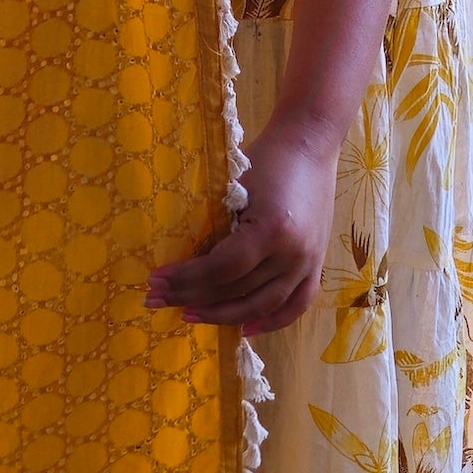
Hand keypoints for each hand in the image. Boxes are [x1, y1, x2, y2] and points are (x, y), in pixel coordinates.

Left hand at [146, 115, 342, 336]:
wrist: (310, 142)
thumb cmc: (267, 157)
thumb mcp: (234, 187)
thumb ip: (217, 226)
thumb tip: (184, 261)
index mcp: (272, 229)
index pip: (222, 269)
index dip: (186, 278)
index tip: (156, 278)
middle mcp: (293, 253)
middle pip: (237, 289)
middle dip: (192, 296)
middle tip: (157, 298)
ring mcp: (308, 262)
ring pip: (261, 304)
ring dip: (222, 314)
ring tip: (188, 314)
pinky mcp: (317, 263)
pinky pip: (297, 304)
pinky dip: (273, 321)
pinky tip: (246, 330)